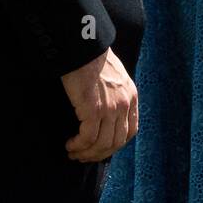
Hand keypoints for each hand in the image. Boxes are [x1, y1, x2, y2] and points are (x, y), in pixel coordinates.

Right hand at [61, 48, 137, 162]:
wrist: (84, 46)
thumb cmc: (93, 57)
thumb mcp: (114, 75)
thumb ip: (115, 93)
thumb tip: (106, 111)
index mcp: (131, 96)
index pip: (130, 131)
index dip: (115, 144)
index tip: (101, 149)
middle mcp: (124, 104)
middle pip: (116, 142)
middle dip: (99, 154)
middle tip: (84, 156)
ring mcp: (111, 108)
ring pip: (102, 144)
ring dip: (87, 153)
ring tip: (73, 153)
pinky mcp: (93, 110)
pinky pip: (87, 138)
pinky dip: (78, 146)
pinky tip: (70, 145)